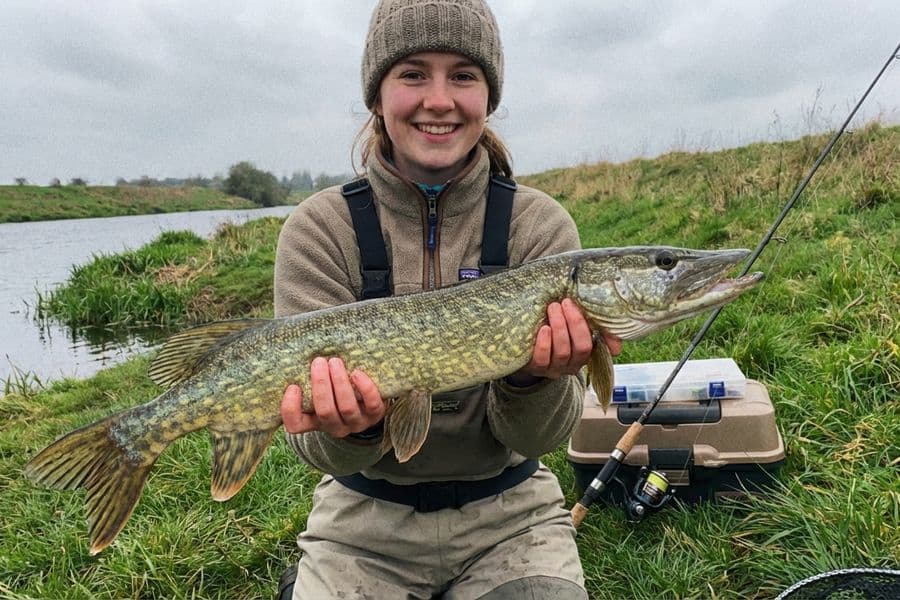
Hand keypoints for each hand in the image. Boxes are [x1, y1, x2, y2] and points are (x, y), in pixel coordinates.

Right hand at [280, 357, 385, 437]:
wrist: (369, 401)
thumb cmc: (336, 390)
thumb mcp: (321, 389)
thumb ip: (309, 378)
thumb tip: (300, 351)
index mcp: (314, 421)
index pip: (295, 425)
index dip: (290, 409)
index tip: (293, 386)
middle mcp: (335, 426)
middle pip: (325, 412)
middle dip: (321, 385)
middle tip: (319, 362)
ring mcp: (356, 423)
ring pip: (347, 407)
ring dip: (340, 383)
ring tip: (335, 362)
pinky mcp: (376, 415)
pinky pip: (372, 404)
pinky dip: (365, 388)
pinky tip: (357, 373)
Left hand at [507, 299, 621, 384]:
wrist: (525, 349)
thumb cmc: (554, 331)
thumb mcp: (573, 327)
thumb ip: (594, 328)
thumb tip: (616, 347)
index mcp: (586, 353)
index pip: (600, 344)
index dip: (601, 332)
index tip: (588, 309)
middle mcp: (574, 364)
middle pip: (582, 347)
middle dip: (575, 323)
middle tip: (565, 303)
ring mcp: (555, 368)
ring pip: (563, 352)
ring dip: (559, 327)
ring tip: (553, 308)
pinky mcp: (536, 369)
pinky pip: (543, 359)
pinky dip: (545, 343)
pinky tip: (544, 328)